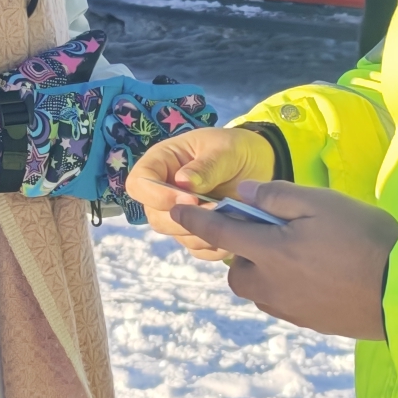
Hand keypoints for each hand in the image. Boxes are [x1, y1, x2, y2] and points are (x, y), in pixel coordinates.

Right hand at [127, 127, 278, 259]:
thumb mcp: (225, 149)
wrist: (259, 164)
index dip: (156, 195)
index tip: (189, 199)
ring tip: (230, 219)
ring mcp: (180, 213)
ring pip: (176, 235)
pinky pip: (197, 249)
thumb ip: (206, 166)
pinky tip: (234, 234)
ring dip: (202, 234)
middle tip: (216, 210)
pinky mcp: (196, 231)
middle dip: (184, 219)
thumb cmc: (236, 149)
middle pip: (155, 216)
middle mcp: (164, 190)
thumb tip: (183, 182)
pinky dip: (214, 246)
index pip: (139, 183)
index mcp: (162, 162)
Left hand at [138, 165, 397, 342]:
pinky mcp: (311, 322)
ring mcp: (291, 308)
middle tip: (273, 234)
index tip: (177, 213)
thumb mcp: (321, 203)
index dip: (196, 220)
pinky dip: (286, 287)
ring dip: (265, 271)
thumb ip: (277, 196)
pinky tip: (317, 275)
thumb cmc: (363, 239)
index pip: (219, 234)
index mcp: (270, 253)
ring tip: (299, 254)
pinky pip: (284, 302)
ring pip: (259, 290)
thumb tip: (244, 193)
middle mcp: (272, 285)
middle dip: (243, 253)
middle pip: (237, 271)